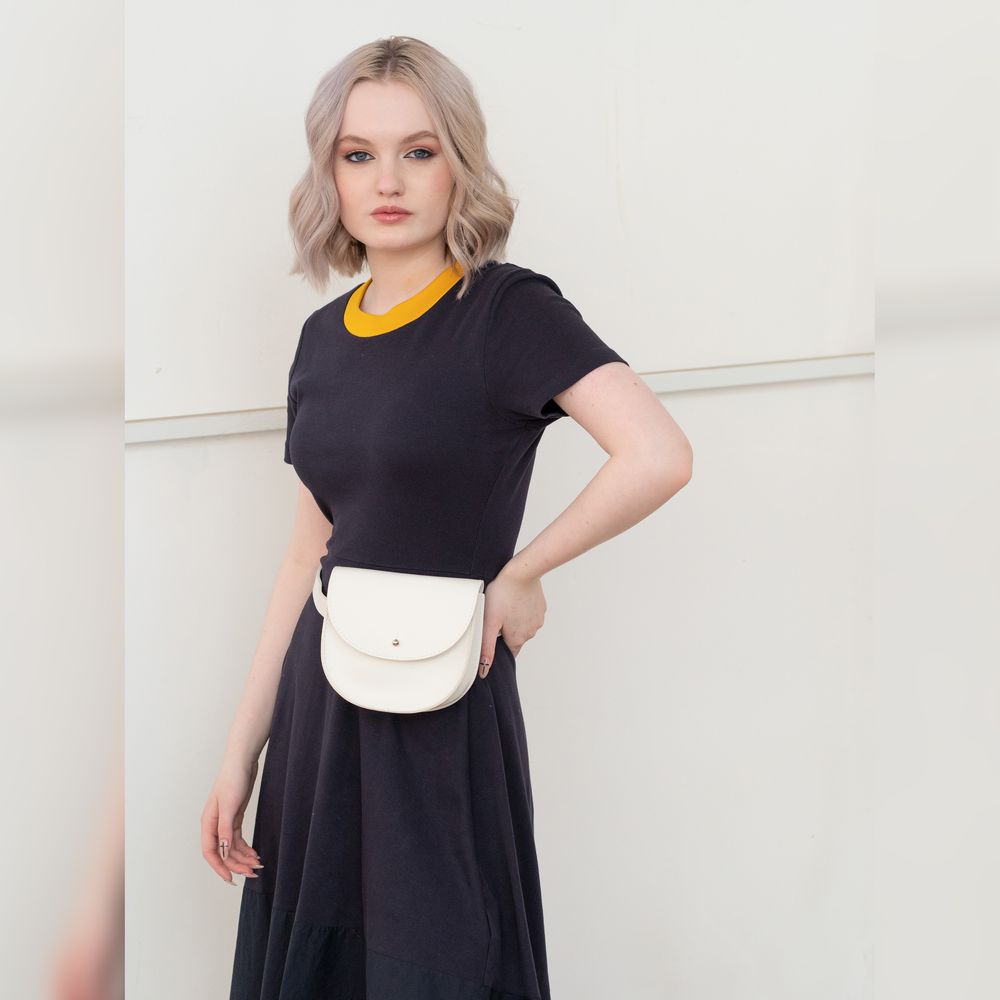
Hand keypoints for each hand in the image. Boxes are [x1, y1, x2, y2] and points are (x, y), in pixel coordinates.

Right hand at [200, 757, 263, 884]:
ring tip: (257, 865)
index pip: (211, 852)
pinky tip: (254, 853)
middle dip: (236, 865)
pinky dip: (246, 848)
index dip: (220, 868)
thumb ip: (225, 830)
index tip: (231, 879)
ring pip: (232, 848)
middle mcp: (214, 825)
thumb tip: (224, 852)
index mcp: (208, 823)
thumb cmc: (232, 780)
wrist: (242, 763)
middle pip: (223, 853)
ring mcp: (225, 822)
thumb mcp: (229, 806)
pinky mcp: (234, 818)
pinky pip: (238, 839)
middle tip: (252, 873)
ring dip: (243, 858)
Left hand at [479, 564, 546, 677]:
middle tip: (497, 614)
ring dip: (515, 620)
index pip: (508, 651)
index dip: (499, 643)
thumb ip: (486, 647)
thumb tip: (483, 669)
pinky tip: (516, 599)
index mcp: (517, 639)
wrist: (522, 572)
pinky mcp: (541, 609)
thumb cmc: (503, 594)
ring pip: (523, 626)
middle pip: (515, 638)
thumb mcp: (489, 622)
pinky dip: (523, 610)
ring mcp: (538, 621)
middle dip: (506, 630)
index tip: (493, 631)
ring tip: (506, 604)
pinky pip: (530, 614)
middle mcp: (531, 633)